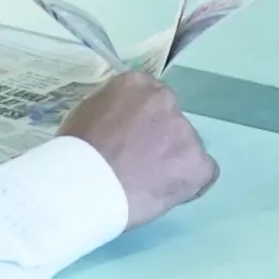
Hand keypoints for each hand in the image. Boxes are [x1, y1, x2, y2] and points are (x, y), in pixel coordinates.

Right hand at [57, 71, 214, 224]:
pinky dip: (190, 185)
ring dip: (173, 162)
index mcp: (136, 84)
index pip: (152, 100)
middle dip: (160, 141)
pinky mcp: (196, 163)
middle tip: (139, 165)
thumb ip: (113, 112)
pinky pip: (205, 174)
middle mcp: (165, 100)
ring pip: (187, 147)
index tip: (134, 141)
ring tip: (147, 184)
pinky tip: (167, 193)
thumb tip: (121, 125)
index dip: (146, 124)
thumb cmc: (73, 154)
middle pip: (171, 121)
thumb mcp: (86, 115)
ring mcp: (184, 131)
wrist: (81, 186)